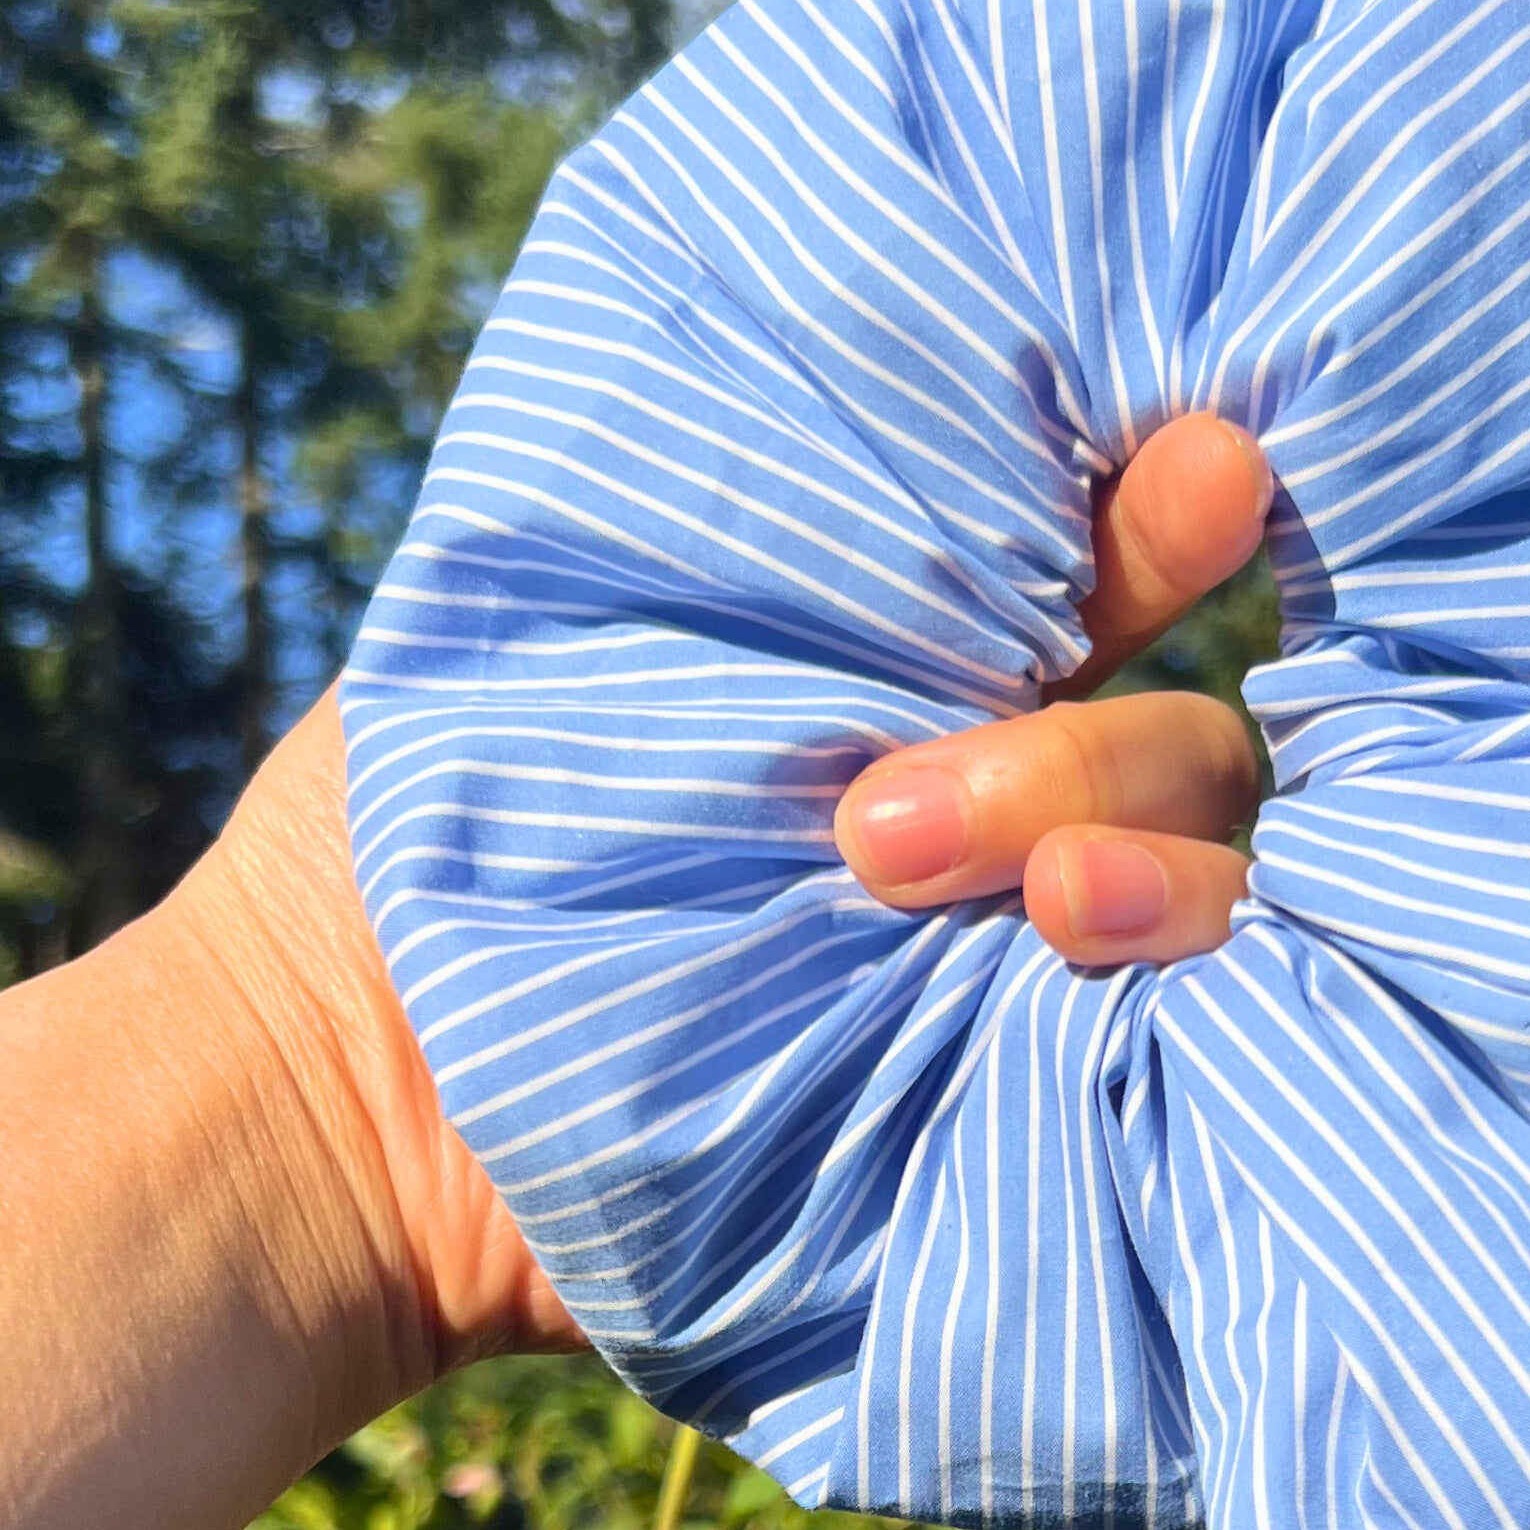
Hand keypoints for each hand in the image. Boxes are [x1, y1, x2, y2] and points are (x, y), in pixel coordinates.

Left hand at [187, 414, 1274, 1392]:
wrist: (323, 1116)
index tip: (1201, 474)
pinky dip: (1180, 1045)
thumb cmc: (406, 839)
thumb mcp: (557, 627)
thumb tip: (954, 387)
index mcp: (914, 692)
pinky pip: (1163, 1092)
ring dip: (1159, 885)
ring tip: (1045, 910)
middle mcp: (998, 834)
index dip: (1175, 520)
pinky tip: (1116, 1003)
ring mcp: (1013, 993)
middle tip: (880, 827)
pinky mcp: (1000, 1143)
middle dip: (1082, 759)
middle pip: (1185, 755)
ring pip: (1205, 912)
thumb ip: (767, 532)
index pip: (1110, 584)